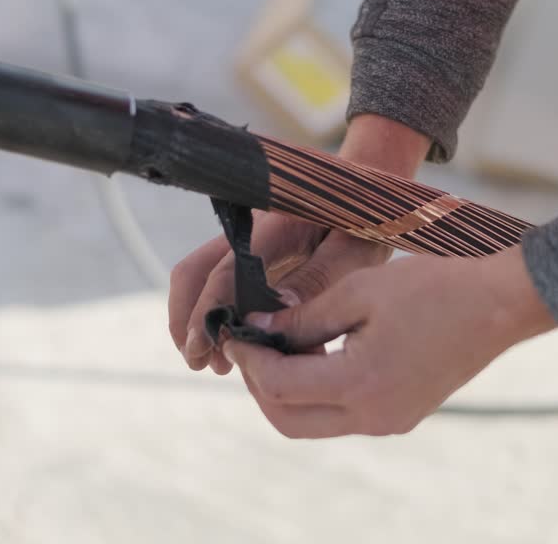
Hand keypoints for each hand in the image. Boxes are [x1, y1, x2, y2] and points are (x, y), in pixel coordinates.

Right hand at [167, 115, 429, 373]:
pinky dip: (219, 312)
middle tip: (201, 362)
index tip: (202, 348)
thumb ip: (316, 281)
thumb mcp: (353, 253)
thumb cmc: (366, 222)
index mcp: (274, 226)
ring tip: (219, 363)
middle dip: (188, 319)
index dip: (208, 313)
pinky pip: (221, 281)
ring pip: (201, 276)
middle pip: (195, 271)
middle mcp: (249, 230)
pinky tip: (240, 344)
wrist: (369, 194)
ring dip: (200, 318)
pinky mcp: (253, 254)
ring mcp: (247, 240)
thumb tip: (278, 315)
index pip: (225, 272)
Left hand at [221, 245, 557, 437]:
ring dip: (289, 389)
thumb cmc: (433, 287)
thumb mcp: (359, 291)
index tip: (237, 329)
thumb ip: (303, 316)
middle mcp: (372, 416)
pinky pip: (343, 414)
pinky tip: (319, 349)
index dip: (250, 359)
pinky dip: (320, 389)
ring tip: (285, 340)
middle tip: (251, 345)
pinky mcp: (401, 415)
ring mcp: (389, 421)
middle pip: (289, 421)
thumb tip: (258, 328)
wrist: (499, 304)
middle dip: (261, 385)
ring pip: (314, 422)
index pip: (279, 386)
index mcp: (360, 385)